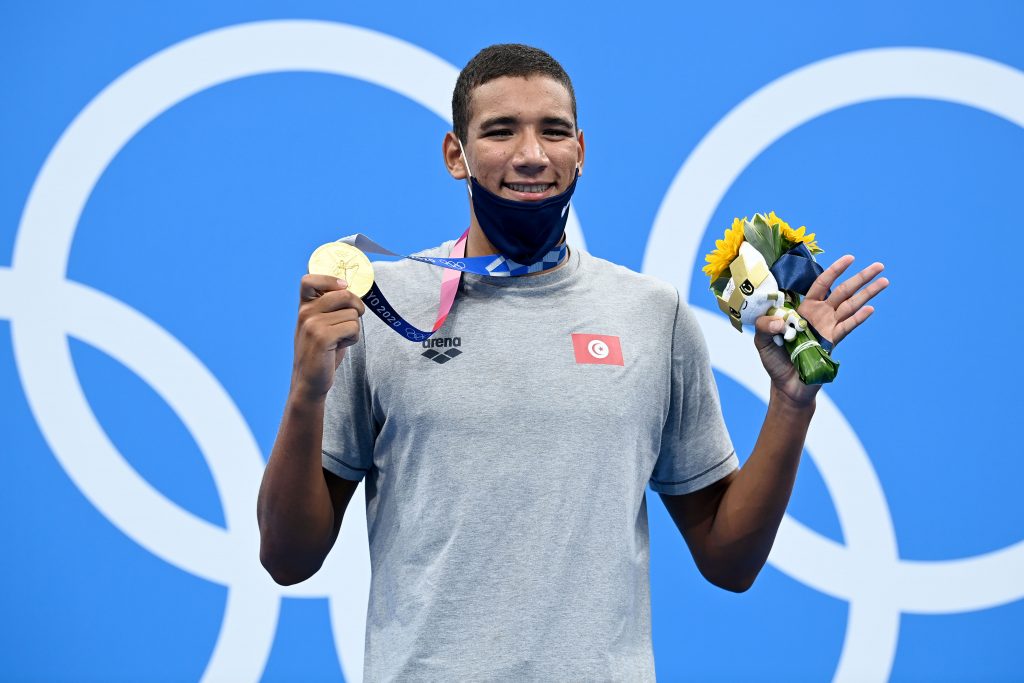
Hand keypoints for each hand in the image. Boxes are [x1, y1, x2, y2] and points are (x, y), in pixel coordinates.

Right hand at [291, 274, 365, 401]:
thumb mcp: (320, 324)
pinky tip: (341, 346)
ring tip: (340, 339)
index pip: (309, 279)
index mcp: (304, 306)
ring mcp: (312, 324)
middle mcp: (305, 312)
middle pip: (344, 294)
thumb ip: (330, 307)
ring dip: (353, 328)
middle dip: (356, 306)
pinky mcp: (322, 337)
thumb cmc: (321, 351)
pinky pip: (353, 327)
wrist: (309, 380)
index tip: (343, 286)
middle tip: (353, 319)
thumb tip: (352, 290)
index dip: (331, 279)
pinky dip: (353, 338)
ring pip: (352, 313)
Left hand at [754, 255, 888, 405]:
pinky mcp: (832, 343)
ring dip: (868, 293)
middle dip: (861, 278)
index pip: (822, 284)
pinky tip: (870, 308)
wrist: (787, 385)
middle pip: (843, 291)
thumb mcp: (761, 340)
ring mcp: (828, 328)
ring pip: (851, 306)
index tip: (850, 258)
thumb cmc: (775, 361)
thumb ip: (764, 326)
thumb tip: (782, 321)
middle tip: (880, 265)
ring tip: (884, 280)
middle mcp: (820, 315)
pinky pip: (847, 327)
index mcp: (803, 309)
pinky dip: (858, 318)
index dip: (835, 270)